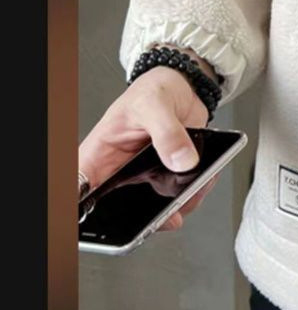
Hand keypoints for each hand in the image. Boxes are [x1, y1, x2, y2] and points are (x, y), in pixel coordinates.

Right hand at [78, 64, 216, 232]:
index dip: (85, 210)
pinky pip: (181, 198)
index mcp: (101, 153)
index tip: (103, 223)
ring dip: (179, 204)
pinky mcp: (168, 178)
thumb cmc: (155, 88)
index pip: (82, 187)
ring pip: (156, 209)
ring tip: (194, 186)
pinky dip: (196, 193)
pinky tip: (204, 177)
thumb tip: (182, 161)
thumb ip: (167, 133)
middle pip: (120, 211)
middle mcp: (120, 171)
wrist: (184, 86)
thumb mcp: (155, 104)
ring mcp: (145, 177)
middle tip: (167, 214)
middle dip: (146, 220)